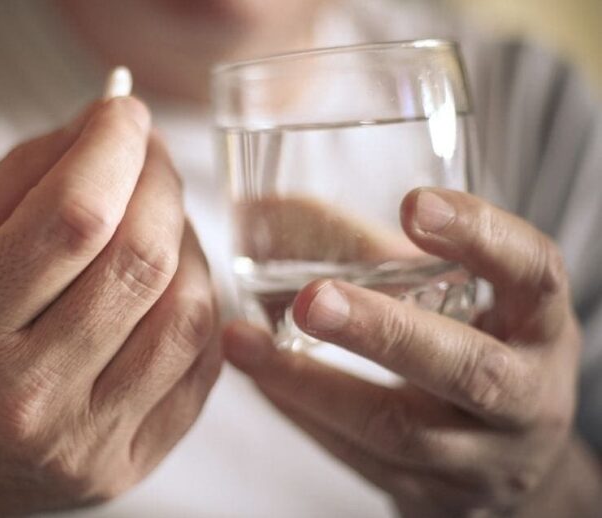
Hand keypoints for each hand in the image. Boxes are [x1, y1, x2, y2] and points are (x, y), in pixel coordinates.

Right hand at [0, 97, 220, 514]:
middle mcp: (31, 395)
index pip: (72, 219)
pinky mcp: (132, 463)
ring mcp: (90, 439)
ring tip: (159, 224)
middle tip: (149, 157)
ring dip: (188, 243)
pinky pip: (203, 362)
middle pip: (141, 261)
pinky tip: (169, 285)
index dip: (113, 149)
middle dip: (160, 184)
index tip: (125, 112)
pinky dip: (199, 303)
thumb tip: (103, 124)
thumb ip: (20, 180)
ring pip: (187, 311)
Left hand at [224, 188, 601, 516]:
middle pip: (467, 369)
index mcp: (540, 326)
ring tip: (245, 342)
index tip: (415, 206)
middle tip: (313, 300)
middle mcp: (524, 396)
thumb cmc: (478, 349)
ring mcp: (479, 458)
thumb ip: (387, 256)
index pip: (532, 274)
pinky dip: (302, 411)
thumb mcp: (463, 299)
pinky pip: (359, 457)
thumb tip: (268, 211)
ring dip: (311, 383)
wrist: (510, 459)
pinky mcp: (430, 495)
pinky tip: (260, 375)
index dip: (481, 237)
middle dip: (385, 332)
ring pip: (397, 429)